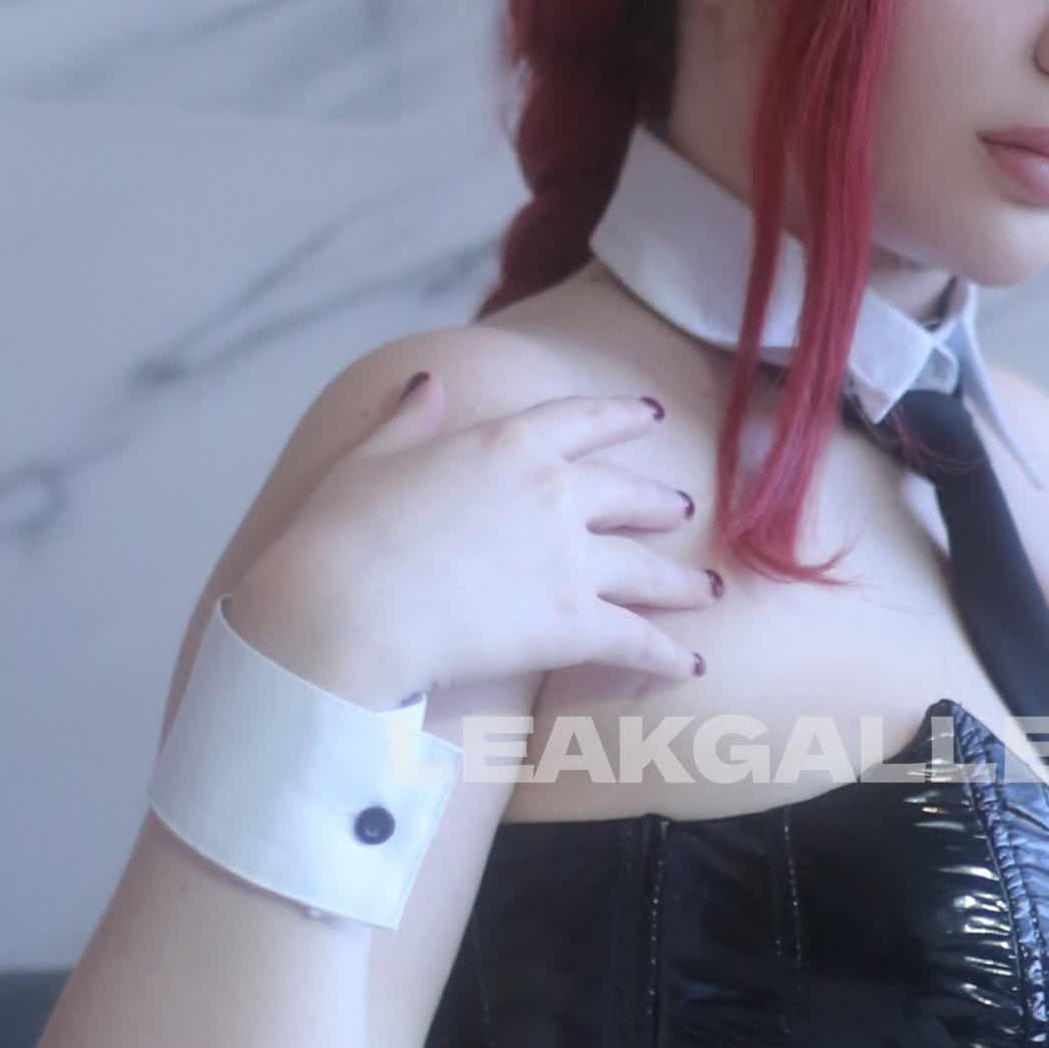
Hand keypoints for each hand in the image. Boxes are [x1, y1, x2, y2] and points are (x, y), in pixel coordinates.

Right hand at [232, 371, 718, 708]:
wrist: (348, 610)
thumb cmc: (341, 535)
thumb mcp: (369, 459)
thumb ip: (408, 422)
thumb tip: (426, 384)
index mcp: (508, 442)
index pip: (583, 421)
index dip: (620, 417)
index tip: (649, 414)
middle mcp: (555, 492)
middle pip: (629, 495)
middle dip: (660, 503)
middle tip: (682, 509)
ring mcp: (573, 560)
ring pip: (649, 569)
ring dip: (683, 581)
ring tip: (707, 588)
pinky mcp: (576, 626)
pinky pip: (640, 641)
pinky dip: (671, 654)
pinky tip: (693, 663)